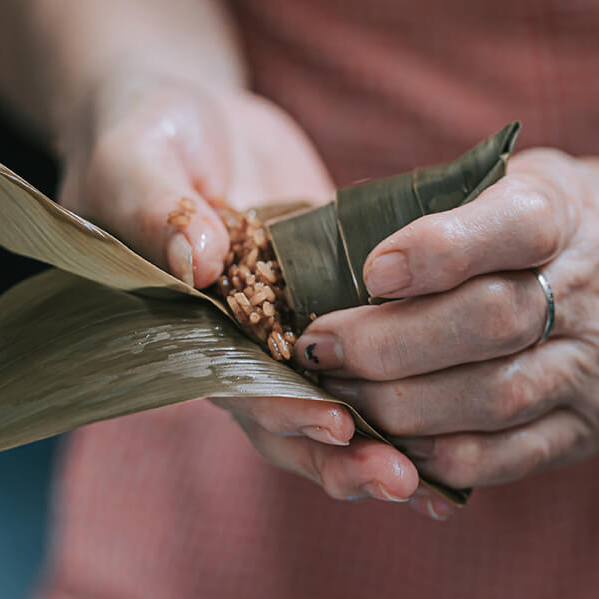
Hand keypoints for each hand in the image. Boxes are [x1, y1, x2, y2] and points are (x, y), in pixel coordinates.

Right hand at [56, 72, 421, 504]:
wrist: (188, 115)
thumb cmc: (145, 135)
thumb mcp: (139, 160)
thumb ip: (161, 210)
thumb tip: (198, 259)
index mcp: (194, 327)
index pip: (237, 386)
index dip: (281, 410)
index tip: (331, 422)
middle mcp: (246, 345)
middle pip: (293, 421)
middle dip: (344, 454)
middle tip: (398, 479)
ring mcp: (297, 330)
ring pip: (340, 407)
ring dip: (381, 445)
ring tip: (430, 483)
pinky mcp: (342, 304)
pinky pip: (378, 361)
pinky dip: (412, 397)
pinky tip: (459, 439)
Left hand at [294, 149, 598, 518]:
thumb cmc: (574, 219)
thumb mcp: (531, 179)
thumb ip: (453, 205)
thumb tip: (335, 242)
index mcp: (572, 213)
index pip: (515, 228)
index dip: (439, 250)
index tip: (373, 268)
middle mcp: (595, 292)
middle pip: (492, 324)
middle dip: (391, 342)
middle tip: (319, 343)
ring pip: (494, 399)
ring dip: (402, 406)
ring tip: (339, 395)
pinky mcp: (593, 425)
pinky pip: (512, 455)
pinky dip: (443, 456)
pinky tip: (391, 442)